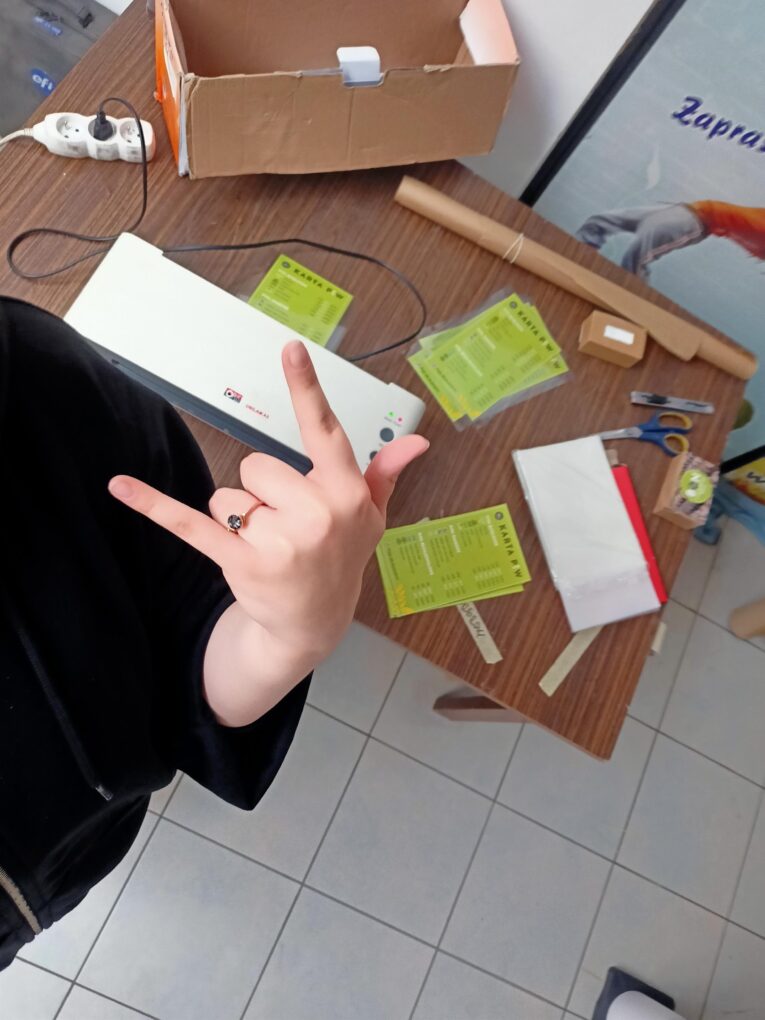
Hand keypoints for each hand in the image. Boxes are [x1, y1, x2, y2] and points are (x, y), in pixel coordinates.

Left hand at [108, 340, 428, 666]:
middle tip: (285, 525)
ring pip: (229, 494)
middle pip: (257, 465)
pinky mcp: (241, 562)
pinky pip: (190, 524)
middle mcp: (318, 515)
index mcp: (346, 494)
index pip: (324, 432)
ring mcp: (280, 541)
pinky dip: (153, 506)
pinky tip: (119, 486)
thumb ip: (383, 474)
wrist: (314, 623)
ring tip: (265, 545)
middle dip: (262, 491)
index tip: (290, 348)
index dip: (306, 389)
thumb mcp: (370, 518)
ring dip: (238, 516)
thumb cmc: (340, 560)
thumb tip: (417, 442)